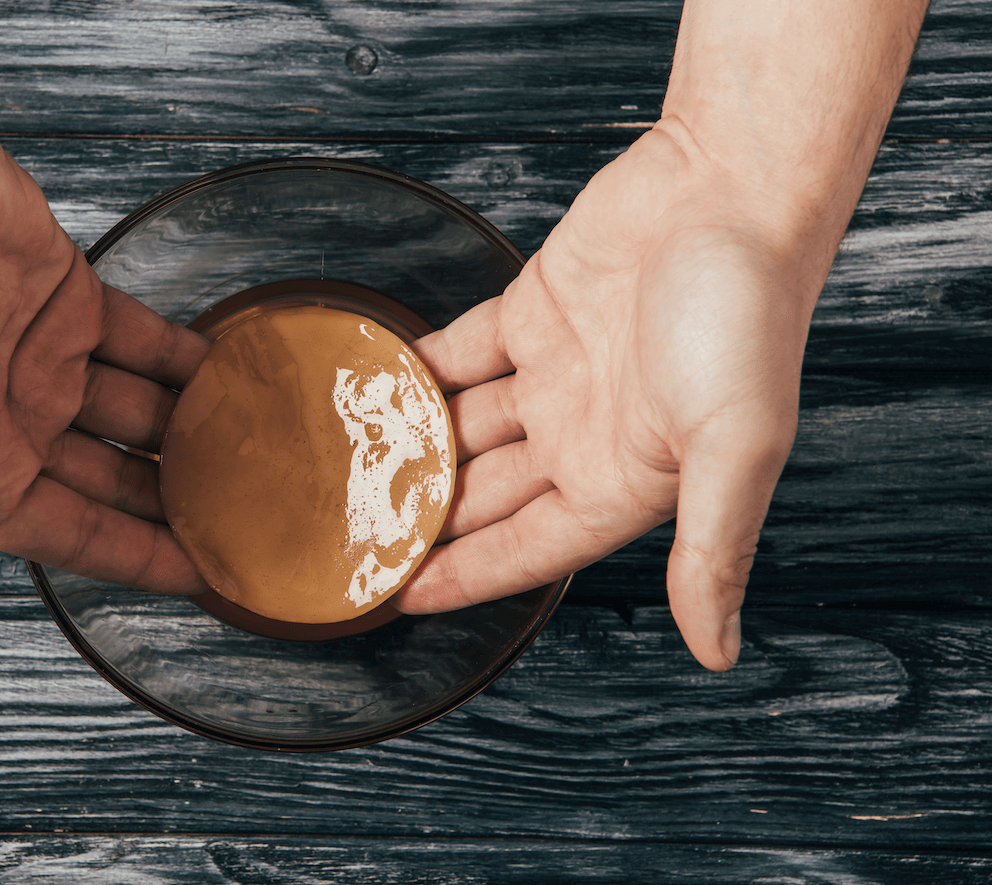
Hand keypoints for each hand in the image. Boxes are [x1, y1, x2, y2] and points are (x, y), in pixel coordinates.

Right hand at [0, 129, 207, 659]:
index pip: (74, 534)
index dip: (138, 558)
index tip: (207, 577)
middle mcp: (10, 424)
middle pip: (113, 480)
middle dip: (173, 500)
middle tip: (251, 513)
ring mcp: (44, 362)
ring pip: (135, 414)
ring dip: (189, 431)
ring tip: (258, 447)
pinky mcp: (72, 304)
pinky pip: (143, 346)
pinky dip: (184, 361)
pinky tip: (230, 375)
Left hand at [394, 124, 813, 669]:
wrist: (732, 187)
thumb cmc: (747, 314)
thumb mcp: (735, 445)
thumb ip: (710, 547)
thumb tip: (718, 650)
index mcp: (625, 479)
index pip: (524, 548)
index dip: (462, 575)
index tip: (396, 596)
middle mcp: (585, 433)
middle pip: (484, 495)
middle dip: (424, 519)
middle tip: (349, 536)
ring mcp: (554, 373)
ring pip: (465, 427)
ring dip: (413, 448)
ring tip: (343, 468)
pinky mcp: (532, 312)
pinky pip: (459, 356)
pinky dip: (419, 371)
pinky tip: (374, 386)